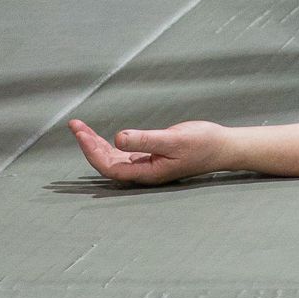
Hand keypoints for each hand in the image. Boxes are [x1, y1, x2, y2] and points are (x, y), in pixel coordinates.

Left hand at [69, 117, 234, 185]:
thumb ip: (145, 139)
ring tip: (81, 129)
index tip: (81, 133)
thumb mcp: (174, 139)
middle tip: (75, 125)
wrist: (223, 147)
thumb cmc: (203, 143)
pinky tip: (102, 138)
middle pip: (107, 164)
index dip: (92, 151)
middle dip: (89, 145)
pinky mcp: (152, 158)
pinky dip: (110, 145)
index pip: (110, 166)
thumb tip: (117, 138)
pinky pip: (124, 154)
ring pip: (113, 159)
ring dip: (96, 145)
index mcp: (147, 173)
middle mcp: (143, 172)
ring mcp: (147, 166)